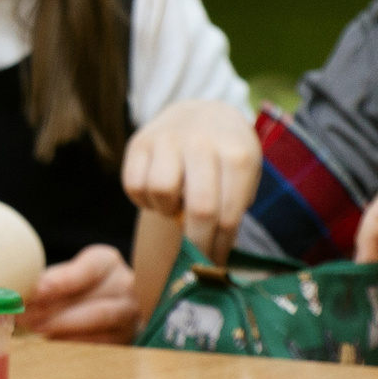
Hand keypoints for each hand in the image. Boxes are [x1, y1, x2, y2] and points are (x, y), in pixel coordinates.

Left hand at [23, 244, 137, 342]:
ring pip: (97, 318)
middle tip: (23, 314)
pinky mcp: (127, 337)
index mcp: (107, 261)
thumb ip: (48, 281)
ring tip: (34, 327)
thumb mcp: (67, 275)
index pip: (86, 270)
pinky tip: (52, 340)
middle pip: (89, 297)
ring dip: (62, 325)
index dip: (61, 281)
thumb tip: (17, 291)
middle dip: (52, 307)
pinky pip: (101, 341)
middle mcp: (124, 285)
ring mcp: (129, 313)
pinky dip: (74, 341)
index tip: (37, 291)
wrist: (111, 306)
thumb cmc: (79, 287)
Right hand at [121, 99, 259, 257]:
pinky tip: (158, 195)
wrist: (203, 112)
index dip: (220, 247)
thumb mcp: (243, 175)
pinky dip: (144, 199)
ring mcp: (168, 139)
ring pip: (161, 192)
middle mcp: (202, 143)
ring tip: (176, 207)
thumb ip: (230, 207)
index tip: (215, 265)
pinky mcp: (139, 141)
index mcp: (237, 155)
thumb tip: (210, 255)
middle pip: (199, 209)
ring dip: (167, 211)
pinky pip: (134, 184)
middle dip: (197, 244)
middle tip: (196, 261)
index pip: (228, 215)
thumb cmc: (227, 156)